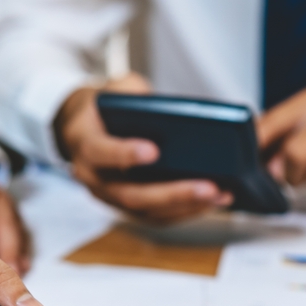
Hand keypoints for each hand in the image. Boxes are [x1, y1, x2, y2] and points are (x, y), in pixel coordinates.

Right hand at [55, 73, 232, 223]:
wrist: (86, 129)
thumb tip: (181, 112)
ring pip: (147, 211)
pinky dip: (187, 211)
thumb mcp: (118, 89)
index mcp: (85, 143)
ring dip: (187, 206)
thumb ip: (138, 97)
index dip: (125, 153)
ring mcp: (109, 197)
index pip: (101, 152)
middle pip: (132, 194)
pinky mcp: (128, 208)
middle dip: (173, 193)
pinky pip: (157, 217)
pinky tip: (215, 200)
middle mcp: (93, 177)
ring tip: (221, 195)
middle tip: (209, 186)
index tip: (154, 152)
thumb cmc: (107, 107)